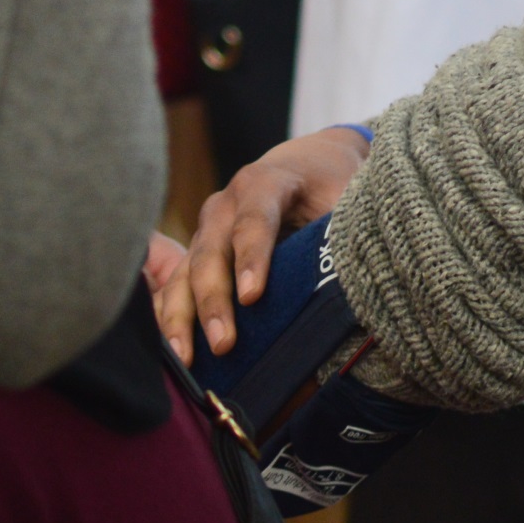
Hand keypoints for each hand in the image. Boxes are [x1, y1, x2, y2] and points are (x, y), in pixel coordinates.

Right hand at [153, 125, 371, 363]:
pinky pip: (174, 284)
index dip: (253, 258)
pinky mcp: (198, 252)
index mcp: (264, 183)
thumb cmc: (329, 183)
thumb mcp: (344, 195)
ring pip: (184, 271)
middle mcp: (225, 204)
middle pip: (212, 251)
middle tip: (224, 344)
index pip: (255, 221)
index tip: (252, 298)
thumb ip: (342, 229)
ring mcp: (206, 229)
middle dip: (213, 299)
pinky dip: (168, 316)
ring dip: (181, 315)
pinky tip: (169, 351)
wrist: (305, 164)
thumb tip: (355, 279)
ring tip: (184, 358)